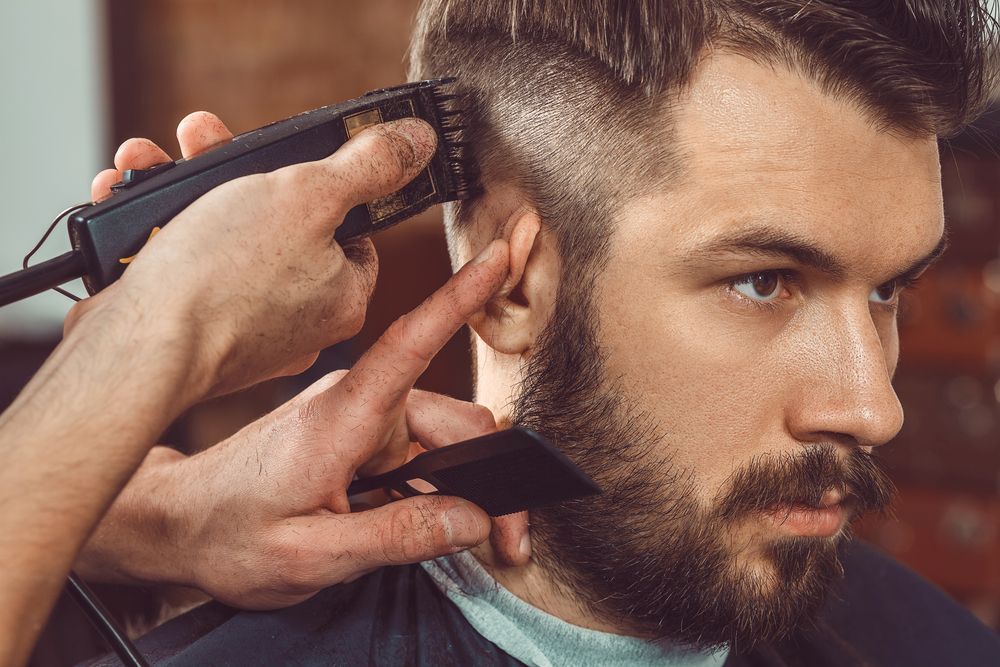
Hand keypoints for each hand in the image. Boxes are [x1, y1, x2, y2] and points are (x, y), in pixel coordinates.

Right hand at [71, 110, 439, 400]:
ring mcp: (242, 328)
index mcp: (343, 295)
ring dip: (183, 188)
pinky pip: (182, 265)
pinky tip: (125, 202)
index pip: (353, 228)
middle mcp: (298, 320)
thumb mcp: (311, 195)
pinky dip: (154, 227)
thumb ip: (368, 165)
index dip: (321, 183)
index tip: (286, 159)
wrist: (136, 349)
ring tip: (148, 162)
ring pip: (222, 237)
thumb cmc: (226, 277)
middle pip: (280, 224)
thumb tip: (418, 142)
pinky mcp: (189, 330)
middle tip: (201, 138)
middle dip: (232, 171)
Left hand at [81, 235, 511, 608]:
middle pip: (453, 423)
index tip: (495, 258)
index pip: (410, 344)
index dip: (458, 298)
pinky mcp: (356, 435)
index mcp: (341, 418)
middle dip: (487, 478)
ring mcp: (358, 418)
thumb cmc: (226, 535)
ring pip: (441, 441)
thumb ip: (396, 535)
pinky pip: (417, 452)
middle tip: (506, 542)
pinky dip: (434, 488)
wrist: (177, 523)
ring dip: (462, 488)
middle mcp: (356, 404)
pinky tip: (425, 522)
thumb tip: (471, 518)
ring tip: (467, 541)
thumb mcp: (310, 556)